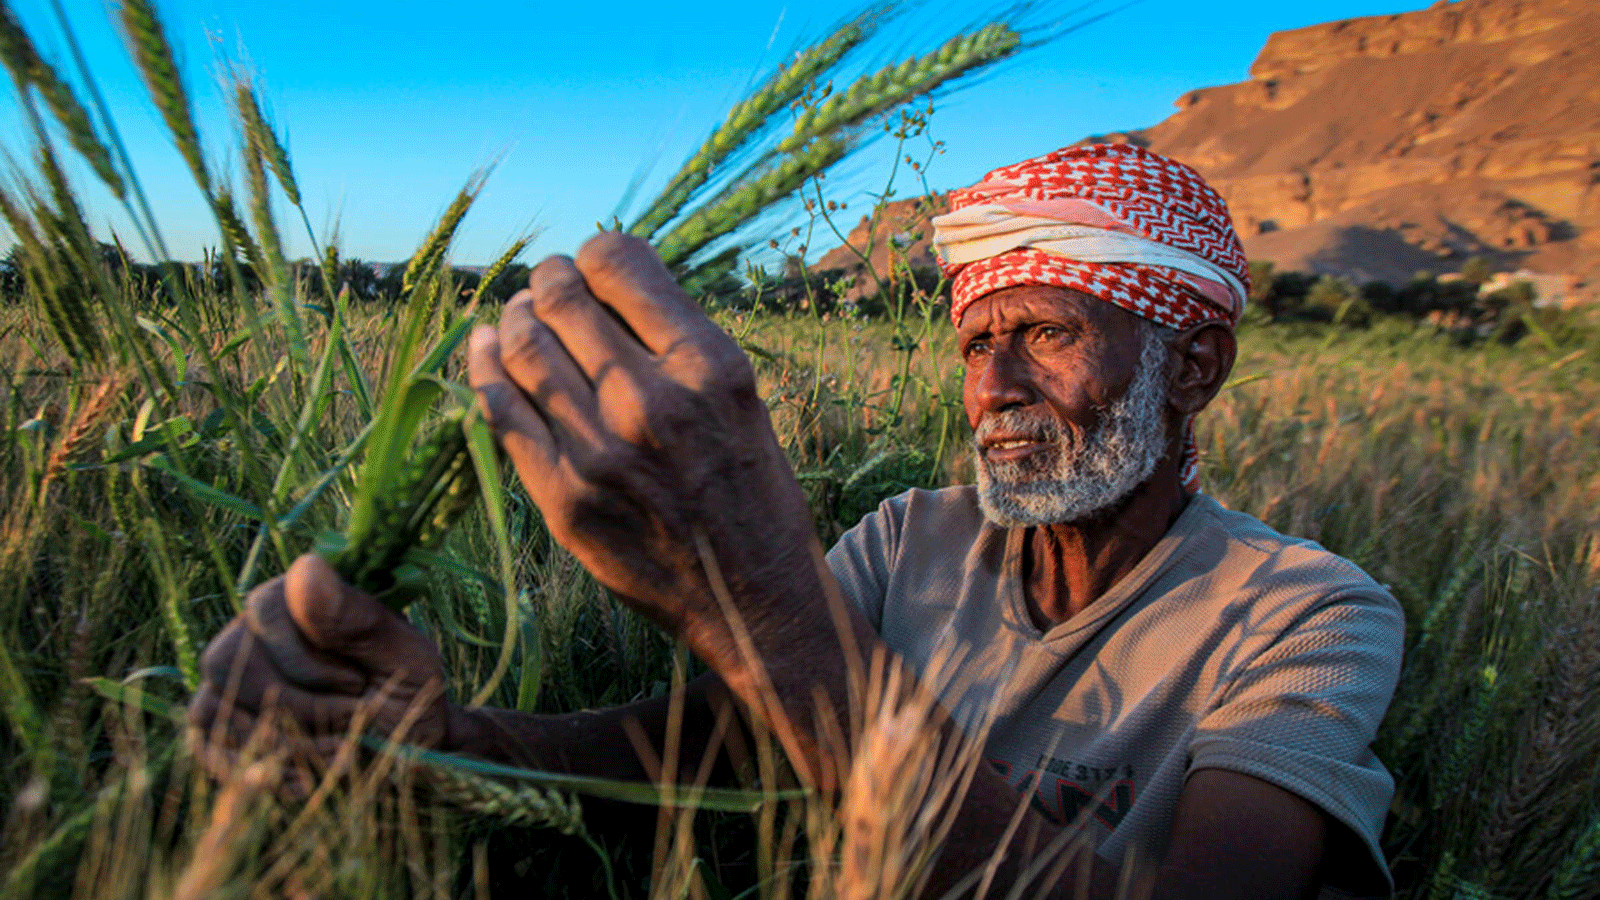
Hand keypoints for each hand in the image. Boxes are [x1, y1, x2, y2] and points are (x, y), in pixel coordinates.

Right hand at [187, 554, 461, 781]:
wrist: (409, 758)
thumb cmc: (411, 699)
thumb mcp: (406, 660)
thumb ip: (358, 619)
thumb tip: (306, 567)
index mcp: (300, 597)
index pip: (262, 609)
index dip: (307, 663)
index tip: (359, 686)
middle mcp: (252, 629)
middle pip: (227, 661)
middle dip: (297, 707)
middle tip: (352, 722)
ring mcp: (227, 679)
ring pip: (213, 707)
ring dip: (286, 743)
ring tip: (340, 750)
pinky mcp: (217, 726)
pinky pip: (205, 745)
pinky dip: (258, 770)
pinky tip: (305, 777)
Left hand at [466, 233, 833, 670]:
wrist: (750, 598)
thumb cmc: (751, 490)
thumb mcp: (741, 396)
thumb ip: (678, 341)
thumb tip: (606, 284)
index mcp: (708, 366)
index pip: (618, 264)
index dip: (595, 252)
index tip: (591, 263)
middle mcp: (651, 402)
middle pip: (561, 300)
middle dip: (546, 279)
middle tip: (546, 282)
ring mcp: (600, 454)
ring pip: (521, 349)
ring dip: (511, 318)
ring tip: (516, 314)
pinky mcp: (563, 499)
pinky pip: (501, 413)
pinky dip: (485, 371)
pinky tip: (484, 351)